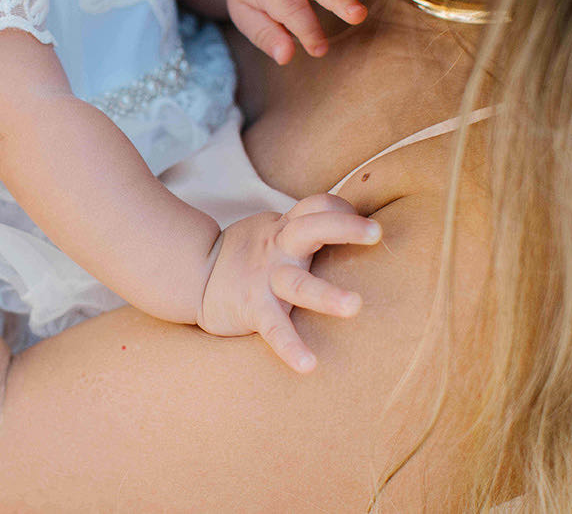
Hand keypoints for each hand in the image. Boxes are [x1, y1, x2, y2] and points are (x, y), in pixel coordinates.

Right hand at [196, 194, 381, 372]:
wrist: (194, 275)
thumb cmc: (249, 254)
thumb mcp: (275, 231)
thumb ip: (307, 227)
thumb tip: (353, 223)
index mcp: (286, 228)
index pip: (317, 207)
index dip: (343, 211)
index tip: (369, 230)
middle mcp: (279, 249)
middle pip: (312, 228)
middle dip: (344, 227)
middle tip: (377, 232)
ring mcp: (266, 279)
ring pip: (298, 283)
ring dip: (326, 295)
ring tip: (355, 307)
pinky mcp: (253, 309)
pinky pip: (274, 329)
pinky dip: (290, 346)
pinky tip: (308, 364)